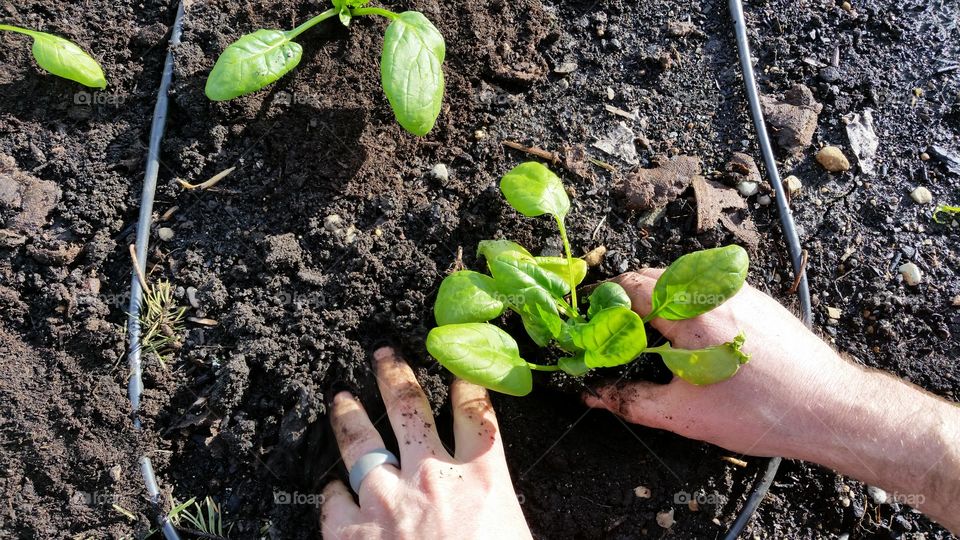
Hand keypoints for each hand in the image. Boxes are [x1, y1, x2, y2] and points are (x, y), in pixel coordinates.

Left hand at [321, 347, 530, 539]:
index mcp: (484, 478)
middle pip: (411, 409)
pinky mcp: (352, 533)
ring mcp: (387, 501)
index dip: (467, 381)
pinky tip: (331, 487)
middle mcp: (433, 476)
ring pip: (363, 441)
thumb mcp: (513, 533)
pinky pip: (333, 499)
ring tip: (342, 397)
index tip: (458, 362)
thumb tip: (491, 506)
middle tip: (384, 354)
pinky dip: (332, 491)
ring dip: (350, 415)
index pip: (477, 412)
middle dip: (396, 376)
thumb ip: (495, 506)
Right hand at [583, 268, 862, 458]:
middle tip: (617, 334)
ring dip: (656, 298)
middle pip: (651, 276)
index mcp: (689, 314)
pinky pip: (705, 286)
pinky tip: (688, 334)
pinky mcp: (755, 296)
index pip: (629, 287)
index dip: (605, 306)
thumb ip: (630, 401)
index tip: (596, 328)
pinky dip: (685, 300)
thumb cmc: (758, 412)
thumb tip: (593, 394)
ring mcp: (736, 289)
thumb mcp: (683, 415)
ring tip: (650, 336)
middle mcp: (711, 290)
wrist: (828, 407)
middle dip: (627, 301)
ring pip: (679, 279)